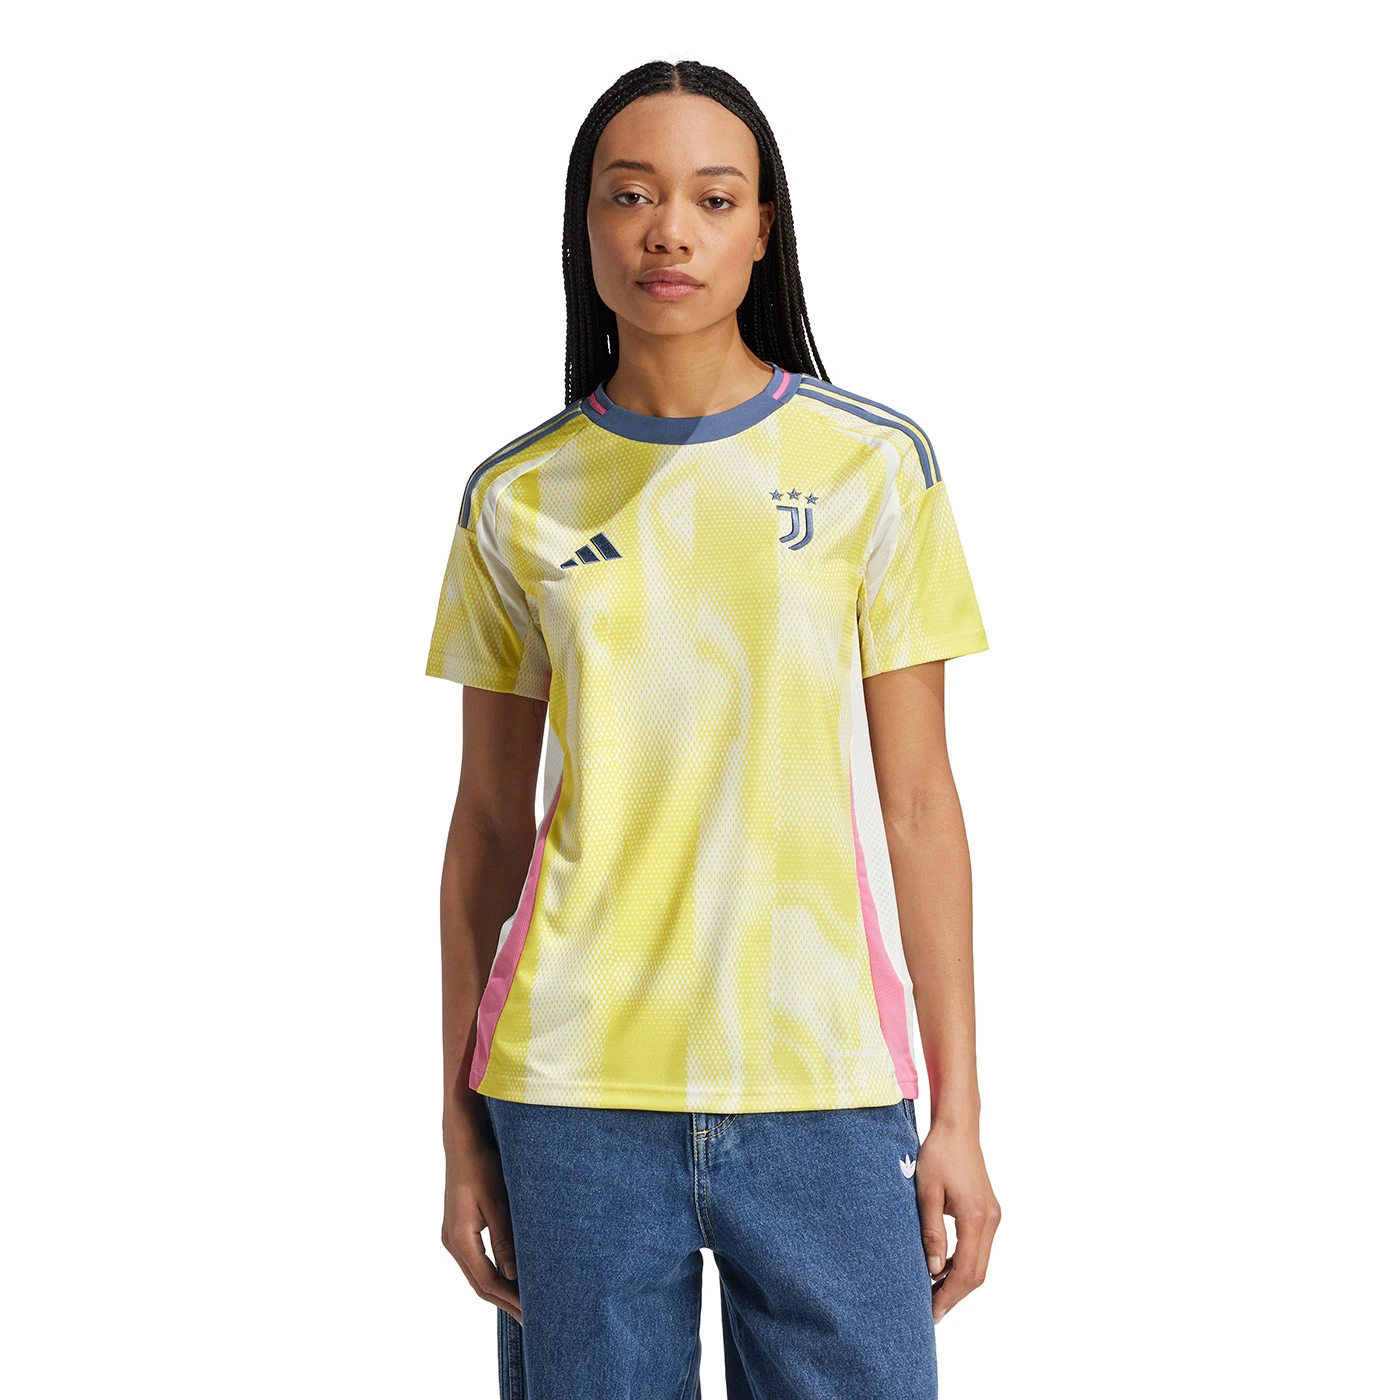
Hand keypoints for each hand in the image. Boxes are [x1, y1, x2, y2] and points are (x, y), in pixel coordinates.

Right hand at [441, 1109, 521, 1324]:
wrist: (462, 1139)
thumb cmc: (481, 1163)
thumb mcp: (497, 1200)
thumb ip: (505, 1238)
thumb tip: (513, 1275)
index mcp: (459, 1238)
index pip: (487, 1281)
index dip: (510, 1299)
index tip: (532, 1314)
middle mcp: (452, 1241)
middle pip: (480, 1283)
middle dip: (506, 1302)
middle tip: (533, 1320)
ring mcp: (454, 1235)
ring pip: (478, 1274)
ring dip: (500, 1290)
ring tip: (525, 1306)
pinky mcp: (460, 1227)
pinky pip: (477, 1260)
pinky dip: (494, 1273)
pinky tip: (511, 1278)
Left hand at [912, 1118, 1000, 1324]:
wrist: (957, 1128)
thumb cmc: (938, 1154)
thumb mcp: (926, 1193)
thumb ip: (931, 1232)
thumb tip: (934, 1270)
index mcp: (976, 1217)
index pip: (967, 1270)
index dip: (950, 1295)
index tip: (933, 1312)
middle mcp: (991, 1220)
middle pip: (978, 1272)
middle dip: (955, 1294)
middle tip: (931, 1311)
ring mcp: (993, 1216)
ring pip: (980, 1262)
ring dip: (959, 1280)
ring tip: (933, 1294)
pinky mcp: (989, 1212)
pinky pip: (978, 1247)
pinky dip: (963, 1262)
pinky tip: (943, 1268)